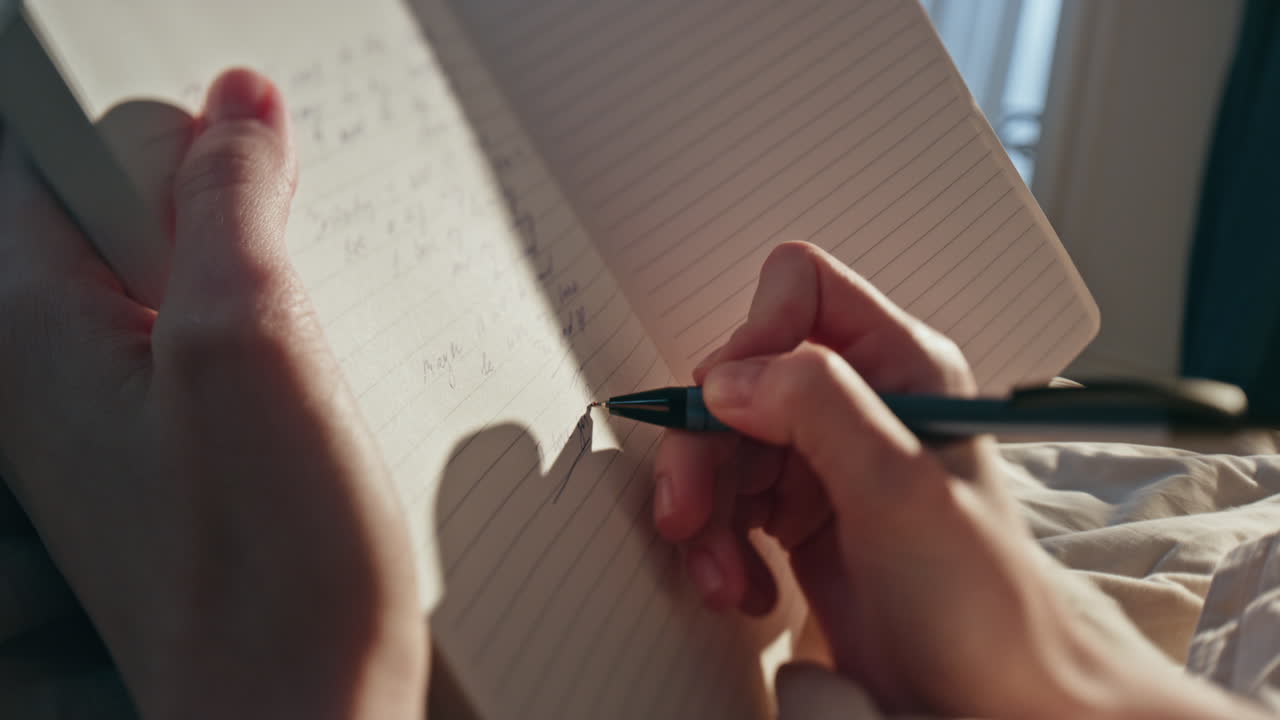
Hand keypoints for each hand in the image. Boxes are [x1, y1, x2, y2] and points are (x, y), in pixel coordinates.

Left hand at [0, 69, 423, 717]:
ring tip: (311, 315)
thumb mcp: (253, 344)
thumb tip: (235, 115)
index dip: (149, 124)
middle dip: (216, 196)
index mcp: (38, 327)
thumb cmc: (270, 574)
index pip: (55, 155)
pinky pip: (210, 349)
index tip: (237, 138)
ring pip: (178, 282)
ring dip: (254, 270)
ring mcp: (117, 419)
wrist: (305, 714)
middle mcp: (56, 371)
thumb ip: (231, 206)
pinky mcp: (175, 457)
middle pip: (121, 216)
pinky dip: (267, 335)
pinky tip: (312, 377)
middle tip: (293, 231)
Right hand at [653, 242, 1264, 718]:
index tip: (727, 404)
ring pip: (722, 444)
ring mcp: (826, 456)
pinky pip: (728, 501)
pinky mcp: (801, 511)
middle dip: (705, 449)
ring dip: (707, 513)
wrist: (987, 694)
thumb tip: (729, 377)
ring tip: (722, 576)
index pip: (802, 288)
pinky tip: (746, 588)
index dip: (752, 335)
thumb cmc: (978, 596)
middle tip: (689, 516)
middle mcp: (859, 399)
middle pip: (739, 380)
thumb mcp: (900, 488)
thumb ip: (819, 406)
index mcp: (900, 364)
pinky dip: (719, 545)